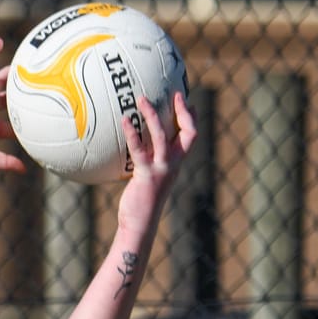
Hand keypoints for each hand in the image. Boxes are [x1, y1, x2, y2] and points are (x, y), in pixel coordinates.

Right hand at [0, 39, 28, 174]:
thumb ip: (5, 162)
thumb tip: (25, 170)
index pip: (9, 125)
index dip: (23, 124)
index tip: (40, 121)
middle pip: (6, 100)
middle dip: (19, 96)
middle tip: (37, 87)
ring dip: (9, 74)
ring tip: (24, 65)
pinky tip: (0, 42)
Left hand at [114, 90, 198, 234]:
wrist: (140, 224)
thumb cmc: (141, 203)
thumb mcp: (149, 179)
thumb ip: (148, 164)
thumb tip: (137, 151)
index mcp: (176, 164)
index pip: (191, 136)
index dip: (192, 118)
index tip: (188, 102)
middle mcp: (173, 164)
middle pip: (188, 132)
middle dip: (183, 111)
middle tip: (175, 94)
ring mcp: (161, 169)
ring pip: (163, 136)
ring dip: (153, 115)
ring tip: (142, 99)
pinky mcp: (146, 174)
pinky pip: (140, 149)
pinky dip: (133, 133)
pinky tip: (125, 121)